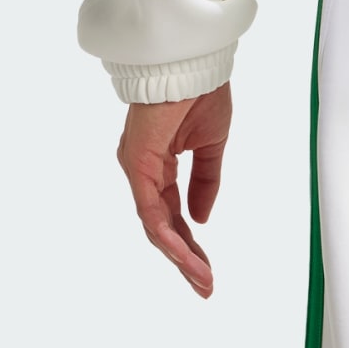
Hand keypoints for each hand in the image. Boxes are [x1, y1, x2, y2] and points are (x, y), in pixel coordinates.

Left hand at [117, 85, 233, 298]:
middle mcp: (143, 170)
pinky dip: (169, 235)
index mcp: (159, 165)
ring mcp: (138, 168)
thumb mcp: (210, 147)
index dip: (190, 246)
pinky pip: (151, 210)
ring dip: (180, 255)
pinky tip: (186, 254)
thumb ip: (205, 183)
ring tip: (202, 279)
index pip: (173, 216)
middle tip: (205, 286)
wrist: (192, 61)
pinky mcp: (138, 163)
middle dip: (185, 260)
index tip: (207, 271)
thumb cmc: (199, 91)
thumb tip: (202, 219)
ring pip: (155, 225)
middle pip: (162, 228)